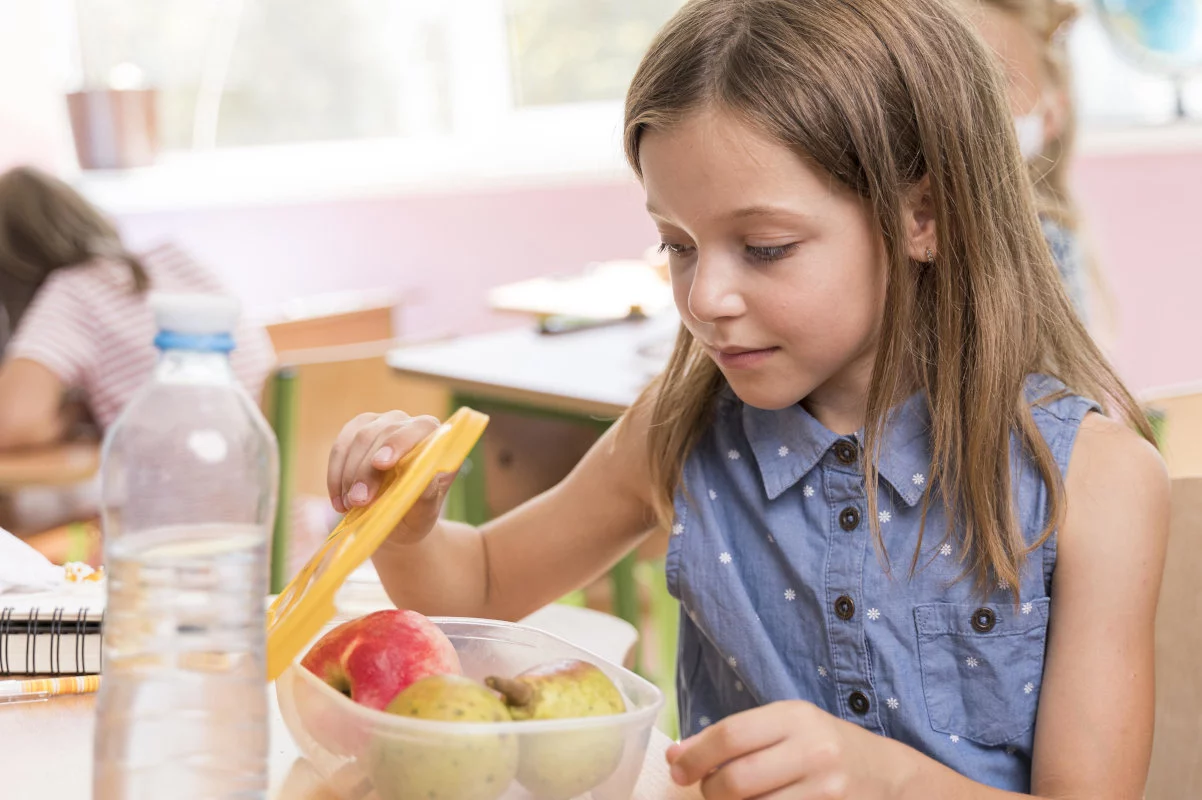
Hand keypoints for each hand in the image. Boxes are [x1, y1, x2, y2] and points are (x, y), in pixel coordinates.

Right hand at [326, 411, 455, 542]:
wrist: (399, 520)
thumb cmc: (417, 512)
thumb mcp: (426, 511)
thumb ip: (428, 493)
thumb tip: (424, 478)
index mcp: (434, 437)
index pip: (420, 428)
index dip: (399, 443)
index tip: (381, 465)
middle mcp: (407, 423)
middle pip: (383, 434)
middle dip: (367, 470)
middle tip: (359, 501)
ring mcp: (379, 424)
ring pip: (358, 439)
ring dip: (349, 475)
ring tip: (349, 505)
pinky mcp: (355, 431)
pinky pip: (340, 448)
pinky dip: (335, 476)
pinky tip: (339, 501)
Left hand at [666, 701, 905, 799]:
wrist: (887, 775)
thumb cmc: (823, 746)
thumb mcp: (786, 725)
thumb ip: (734, 737)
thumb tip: (677, 756)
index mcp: (796, 717)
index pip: (730, 736)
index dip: (694, 756)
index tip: (678, 768)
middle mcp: (814, 752)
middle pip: (736, 781)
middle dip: (710, 791)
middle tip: (708, 790)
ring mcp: (827, 791)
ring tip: (735, 799)